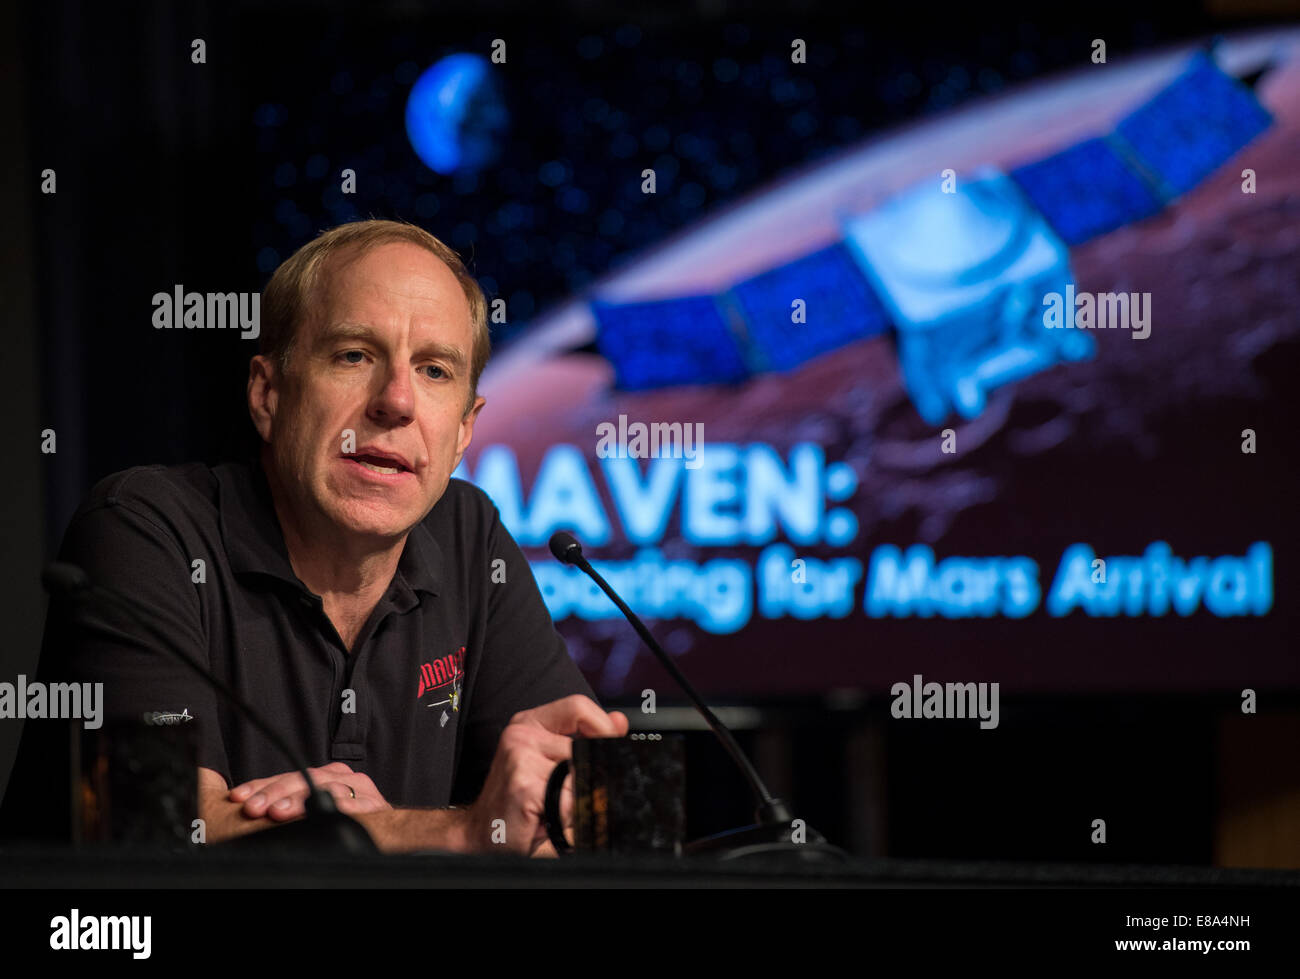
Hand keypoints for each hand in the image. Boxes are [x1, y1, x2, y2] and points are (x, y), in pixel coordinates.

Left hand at [228, 762, 391, 820]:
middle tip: (253, 807)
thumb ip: (289, 809)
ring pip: (325, 788)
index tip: (238, 797)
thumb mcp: (312, 813)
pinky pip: (355, 804)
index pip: (286, 777)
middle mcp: (341, 777)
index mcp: (324, 776)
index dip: (260, 786)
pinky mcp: (374, 805)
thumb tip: (248, 812)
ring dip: (299, 800)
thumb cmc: (347, 826)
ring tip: (277, 812)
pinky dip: (337, 807)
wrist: (394, 835)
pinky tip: (320, 812)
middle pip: (303, 778)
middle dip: (274, 792)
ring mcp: (359, 789)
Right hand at [462, 695, 628, 854]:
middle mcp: (521, 734)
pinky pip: (568, 799)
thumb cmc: (520, 802)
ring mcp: (520, 756)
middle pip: (584, 747)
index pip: (578, 706)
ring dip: (574, 800)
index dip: (602, 726)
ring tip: (551, 806)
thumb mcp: (555, 765)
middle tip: (564, 796)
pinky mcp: (523, 784)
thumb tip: (620, 722)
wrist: (483, 835)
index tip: (612, 744)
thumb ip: (587, 740)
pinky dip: (565, 816)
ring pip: (580, 776)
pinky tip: (543, 818)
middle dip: (585, 777)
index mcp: (530, 723)